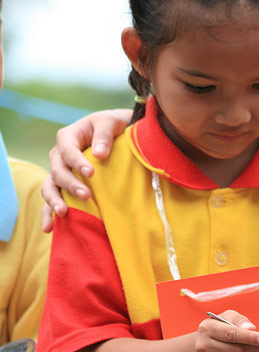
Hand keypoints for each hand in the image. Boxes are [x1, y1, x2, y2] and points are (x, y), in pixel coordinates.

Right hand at [41, 109, 130, 231]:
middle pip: (58, 171)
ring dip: (55, 200)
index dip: (77, 162)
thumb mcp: (110, 122)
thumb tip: (99, 155)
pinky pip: (53, 199)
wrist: (117, 132)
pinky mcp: (65, 185)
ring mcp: (60, 171)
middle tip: (86, 195)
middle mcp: (59, 155)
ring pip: (50, 187)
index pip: (68, 150)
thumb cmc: (113, 125)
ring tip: (63, 213)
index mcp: (68, 137)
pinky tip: (50, 228)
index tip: (91, 173)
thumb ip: (104, 135)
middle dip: (70, 184)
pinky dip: (48, 213)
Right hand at [195, 310, 258, 351]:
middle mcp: (204, 347)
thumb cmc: (221, 328)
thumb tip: (251, 329)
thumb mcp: (228, 317)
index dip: (249, 337)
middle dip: (254, 348)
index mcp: (207, 329)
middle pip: (236, 351)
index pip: (231, 334)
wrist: (204, 346)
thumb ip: (240, 321)